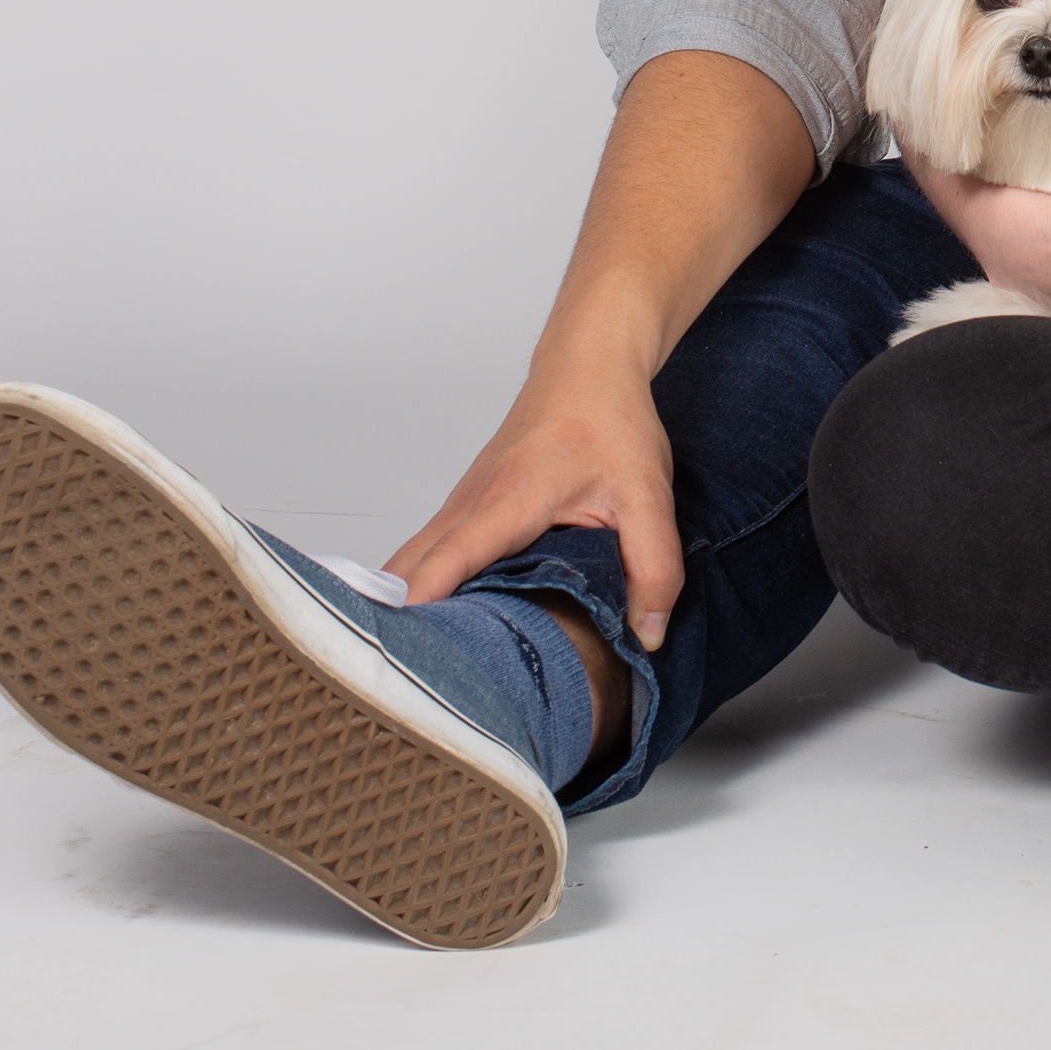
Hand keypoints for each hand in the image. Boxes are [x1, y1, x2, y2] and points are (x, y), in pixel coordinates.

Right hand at [388, 344, 684, 646]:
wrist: (588, 364)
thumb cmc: (611, 421)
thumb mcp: (649, 495)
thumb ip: (654, 567)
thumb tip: (647, 635)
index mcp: (511, 498)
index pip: (450, 558)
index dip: (421, 604)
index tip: (398, 650)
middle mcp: (471, 501)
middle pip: (410, 567)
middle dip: (397, 623)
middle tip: (396, 685)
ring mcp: (461, 501)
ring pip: (412, 559)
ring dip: (403, 606)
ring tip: (409, 668)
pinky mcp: (464, 505)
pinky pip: (427, 550)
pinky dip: (418, 585)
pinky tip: (434, 624)